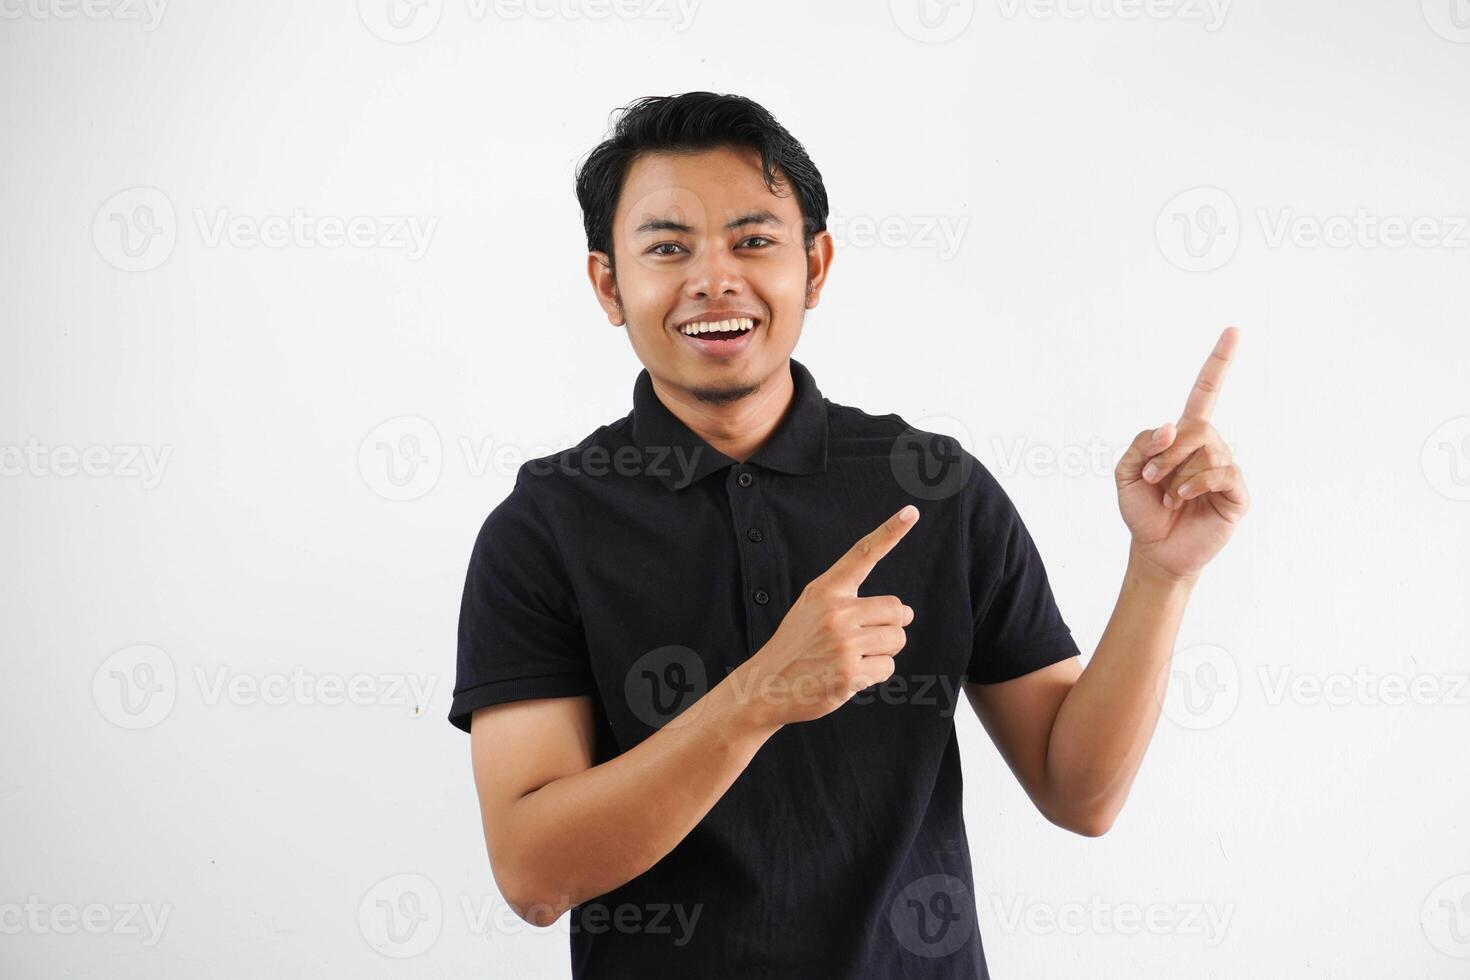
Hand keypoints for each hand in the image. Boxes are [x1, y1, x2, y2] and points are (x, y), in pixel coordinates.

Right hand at [742, 504, 919, 725]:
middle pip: (897, 610)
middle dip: (890, 627)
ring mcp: (843, 643)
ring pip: (897, 640)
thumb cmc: (796, 646)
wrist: (767, 684)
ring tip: (852, 657)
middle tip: (863, 639)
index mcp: (826, 590)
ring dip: (883, 652)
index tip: (911, 512)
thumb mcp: (812, 608)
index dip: (890, 532)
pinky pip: (888, 668)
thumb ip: (853, 602)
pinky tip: (849, 675)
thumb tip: (907, 613)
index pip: (863, 554)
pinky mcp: (850, 672)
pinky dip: (874, 675)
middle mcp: (836, 612)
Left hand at [1115, 327, 1250, 582]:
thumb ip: (1142, 442)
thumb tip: (1173, 426)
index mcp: (1185, 436)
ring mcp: (1226, 470)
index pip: (1206, 392)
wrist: (1153, 550)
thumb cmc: (1142, 510)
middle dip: (1167, 451)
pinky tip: (1183, 498)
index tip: (1234, 329)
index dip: (1219, 362)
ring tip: (1168, 495)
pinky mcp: (1237, 495)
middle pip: (1197, 425)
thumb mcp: (1125, 472)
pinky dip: (1196, 483)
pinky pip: (1223, 473)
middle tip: (1151, 477)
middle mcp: (1211, 447)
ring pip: (1209, 449)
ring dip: (1178, 473)